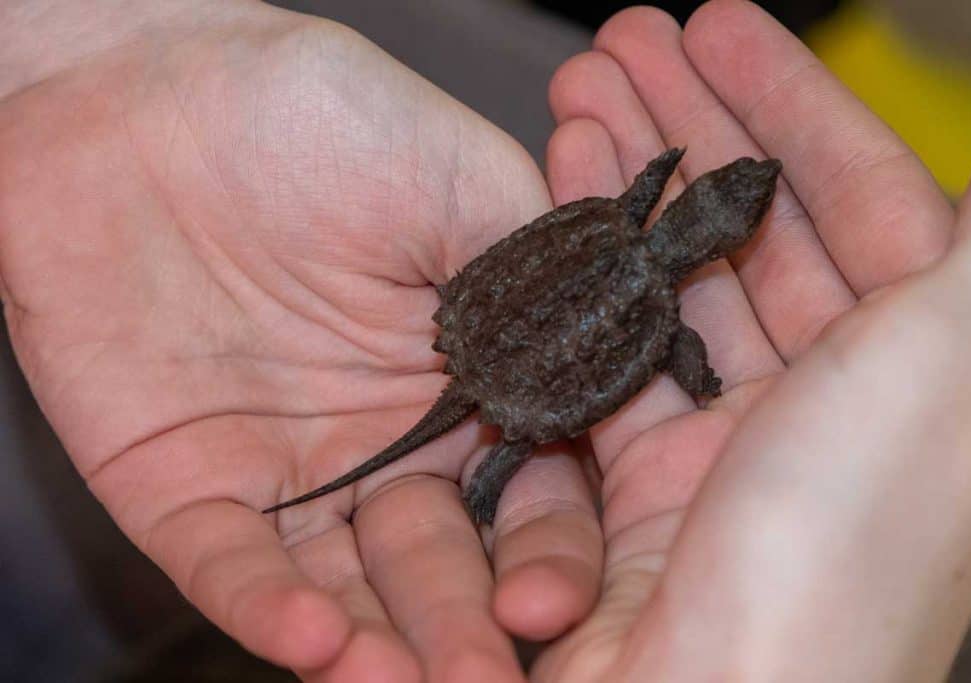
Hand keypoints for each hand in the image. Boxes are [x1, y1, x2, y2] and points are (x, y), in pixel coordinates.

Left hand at [0, 2, 603, 679]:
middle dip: (470, 623)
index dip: (551, 550)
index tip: (556, 597)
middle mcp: (386, 439)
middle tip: (488, 674)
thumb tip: (636, 375)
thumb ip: (546, 284)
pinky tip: (314, 639)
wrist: (146, 92)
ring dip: (381, 646)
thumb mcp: (464, 183)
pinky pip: (231, 563)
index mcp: (467, 379)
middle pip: (444, 560)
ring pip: (345, 585)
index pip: (531, 492)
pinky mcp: (186, 484)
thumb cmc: (321, 115)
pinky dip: (269, 607)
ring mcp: (289, 468)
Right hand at [535, 2, 970, 679]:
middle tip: (620, 44)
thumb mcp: (956, 371)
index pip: (861, 196)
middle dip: (690, 125)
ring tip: (572, 101)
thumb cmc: (844, 545)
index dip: (789, 102)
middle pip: (752, 229)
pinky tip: (551, 213)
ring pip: (674, 281)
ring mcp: (731, 442)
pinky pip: (613, 352)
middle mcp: (829, 403)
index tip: (715, 25)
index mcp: (919, 371)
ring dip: (624, 187)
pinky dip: (582, 280)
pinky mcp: (643, 482)